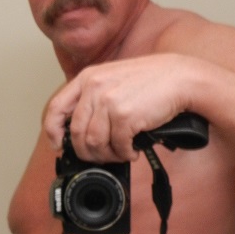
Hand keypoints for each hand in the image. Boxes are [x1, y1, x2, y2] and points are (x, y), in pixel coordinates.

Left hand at [44, 55, 193, 161]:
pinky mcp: (124, 116)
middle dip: (88, 152)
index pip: (55, 108)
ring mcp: (108, 101)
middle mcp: (94, 88)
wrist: (181, 78)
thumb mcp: (113, 79)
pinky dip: (125, 154)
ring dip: (108, 155)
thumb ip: (93, 98)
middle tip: (103, 155)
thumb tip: (80, 132)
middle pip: (76, 134)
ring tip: (121, 152)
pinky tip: (133, 150)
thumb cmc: (151, 81)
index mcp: (87, 78)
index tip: (58, 145)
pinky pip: (117, 147)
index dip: (52, 131)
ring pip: (94, 144)